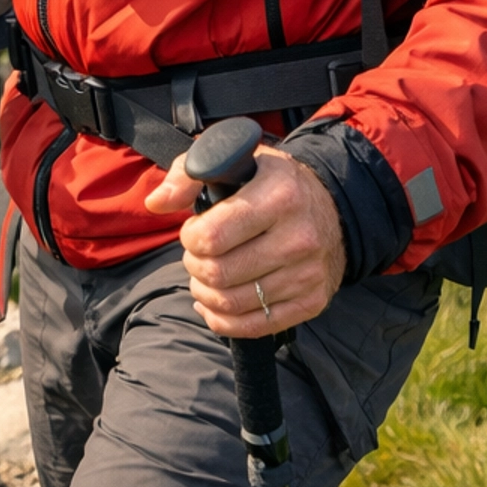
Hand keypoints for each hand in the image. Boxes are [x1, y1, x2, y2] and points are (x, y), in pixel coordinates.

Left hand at [144, 146, 345, 339]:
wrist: (330, 207)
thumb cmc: (268, 181)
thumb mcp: (234, 159)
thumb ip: (187, 173)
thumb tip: (156, 203)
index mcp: (280, 195)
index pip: (213, 237)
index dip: (190, 237)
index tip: (193, 229)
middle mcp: (299, 237)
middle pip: (219, 274)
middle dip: (194, 265)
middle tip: (197, 253)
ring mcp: (308, 274)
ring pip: (232, 303)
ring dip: (204, 292)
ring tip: (205, 274)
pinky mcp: (312, 301)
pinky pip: (253, 327)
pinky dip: (222, 319)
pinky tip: (215, 302)